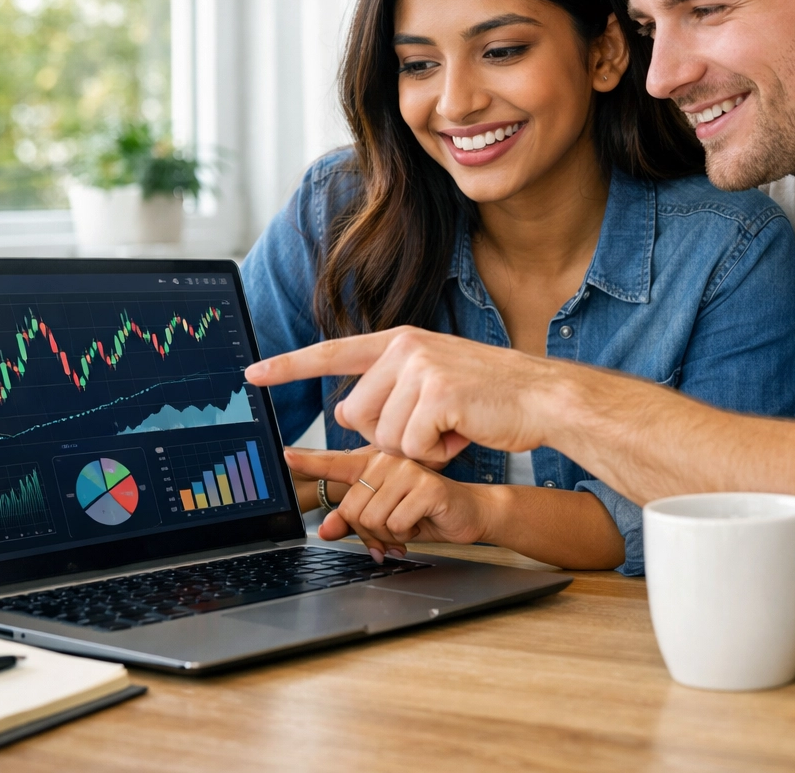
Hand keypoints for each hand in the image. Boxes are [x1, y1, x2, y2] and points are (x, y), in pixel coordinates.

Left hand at [247, 328, 559, 463]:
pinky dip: (438, 453)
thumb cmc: (491, 397)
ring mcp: (419, 368)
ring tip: (454, 426)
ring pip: (383, 437)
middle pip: (355, 416)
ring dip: (417, 448)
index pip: (332, 352)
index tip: (252, 374)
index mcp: (400, 341)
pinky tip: (463, 432)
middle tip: (435, 425)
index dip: (289, 366)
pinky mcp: (436, 395)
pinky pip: (412, 448)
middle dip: (390, 437)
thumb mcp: (436, 378)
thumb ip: (392, 387)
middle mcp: (404, 347)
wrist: (542, 396)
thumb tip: (347, 414)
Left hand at [284, 448, 497, 560]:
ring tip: (408, 524)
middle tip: (390, 533)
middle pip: (352, 508)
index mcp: (375, 465)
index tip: (286, 456)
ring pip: (372, 518)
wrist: (469, 513)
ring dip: (389, 534)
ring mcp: (407, 470)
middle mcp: (388, 461)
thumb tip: (326, 530)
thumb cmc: (426, 512)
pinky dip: (406, 534)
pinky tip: (421, 522)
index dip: (309, 461)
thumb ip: (353, 521)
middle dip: (368, 532)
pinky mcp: (426, 486)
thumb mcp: (385, 519)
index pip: (336, 462)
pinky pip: (396, 523)